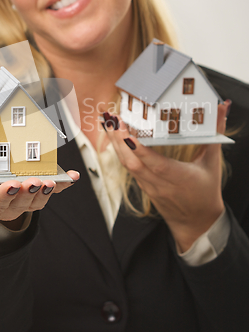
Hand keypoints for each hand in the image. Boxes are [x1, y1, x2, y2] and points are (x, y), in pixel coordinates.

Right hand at [0, 166, 79, 224]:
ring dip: (45, 192)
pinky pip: (52, 192)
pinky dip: (64, 185)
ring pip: (37, 200)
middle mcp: (9, 206)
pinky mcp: (37, 195)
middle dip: (28, 192)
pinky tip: (73, 177)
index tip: (10, 185)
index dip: (4, 194)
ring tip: (51, 182)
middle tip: (34, 183)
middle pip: (20, 202)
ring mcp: (24, 202)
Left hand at [103, 103, 229, 251]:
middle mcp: (160, 184)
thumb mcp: (213, 163)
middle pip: (133, 163)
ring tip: (108, 123)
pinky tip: (115, 137)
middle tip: (112, 119)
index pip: (155, 164)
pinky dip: (120, 152)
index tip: (127, 134)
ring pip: (127, 165)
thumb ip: (215, 134)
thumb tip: (222, 108)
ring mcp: (149, 187)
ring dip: (115, 144)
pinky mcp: (143, 187)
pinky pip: (129, 168)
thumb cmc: (206, 191)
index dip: (140, 150)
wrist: (196, 222)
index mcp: (179, 178)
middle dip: (119, 140)